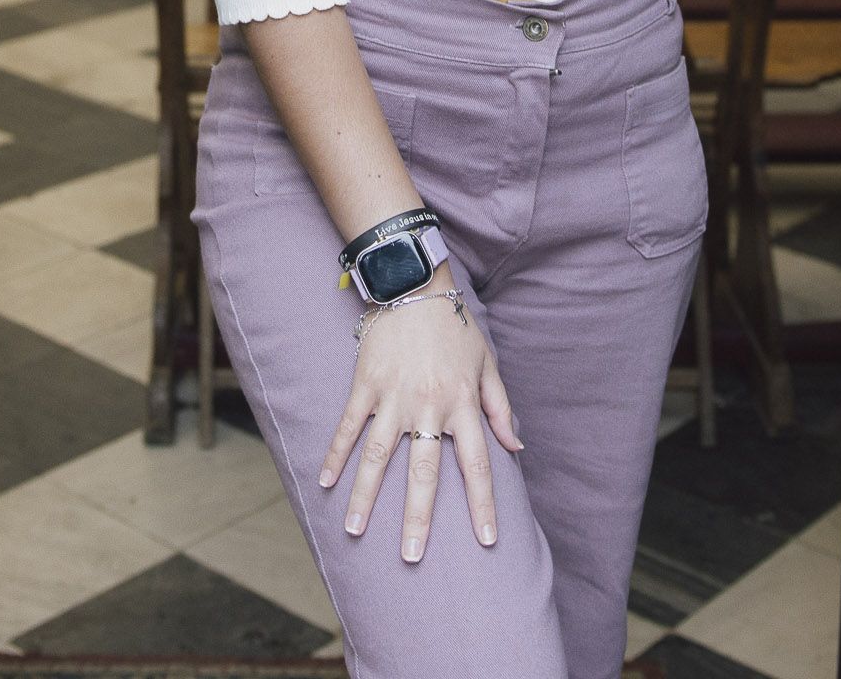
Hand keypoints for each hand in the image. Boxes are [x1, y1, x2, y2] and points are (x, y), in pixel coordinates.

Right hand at [317, 276, 524, 562]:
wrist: (413, 283)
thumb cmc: (454, 325)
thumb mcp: (487, 363)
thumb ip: (500, 407)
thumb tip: (515, 447)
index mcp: (462, 403)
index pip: (476, 464)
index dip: (483, 504)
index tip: (487, 540)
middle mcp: (429, 406)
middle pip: (423, 472)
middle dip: (417, 517)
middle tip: (411, 556)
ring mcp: (393, 397)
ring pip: (378, 456)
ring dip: (365, 496)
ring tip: (354, 530)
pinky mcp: (365, 384)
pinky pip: (348, 426)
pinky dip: (336, 455)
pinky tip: (325, 483)